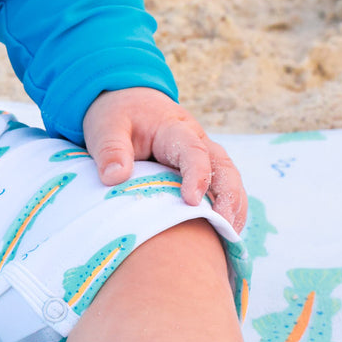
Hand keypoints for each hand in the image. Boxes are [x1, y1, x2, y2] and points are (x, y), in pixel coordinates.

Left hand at [82, 87, 246, 230]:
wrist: (128, 105)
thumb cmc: (118, 116)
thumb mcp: (107, 126)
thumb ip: (110, 149)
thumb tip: (114, 177)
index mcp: (175, 129)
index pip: (194, 151)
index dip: (197, 175)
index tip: (191, 201)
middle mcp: (197, 142)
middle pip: (223, 166)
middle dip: (229, 195)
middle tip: (224, 225)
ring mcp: (202, 157)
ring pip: (229, 179)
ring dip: (234, 206)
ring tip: (230, 236)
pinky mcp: (200, 172)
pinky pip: (221, 190)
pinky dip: (226, 211)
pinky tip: (223, 236)